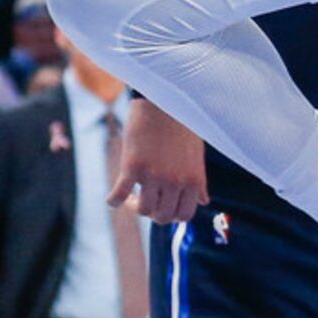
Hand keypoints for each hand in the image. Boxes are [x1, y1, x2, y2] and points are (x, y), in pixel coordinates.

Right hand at [108, 99, 208, 224]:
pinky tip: (114, 196)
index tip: (164, 206)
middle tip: (146, 200)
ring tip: (132, 194)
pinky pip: (118, 196)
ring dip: (135, 206)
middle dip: (153, 212)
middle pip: (162, 217)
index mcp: (193, 179)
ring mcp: (154, 175)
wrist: (162, 100)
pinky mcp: (133, 167)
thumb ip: (198, 180)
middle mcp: (175, 181)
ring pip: (142, 210)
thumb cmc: (181, 124)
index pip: (184, 215)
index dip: (172, 215)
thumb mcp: (196, 153)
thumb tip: (204, 201)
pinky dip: (114, 200)